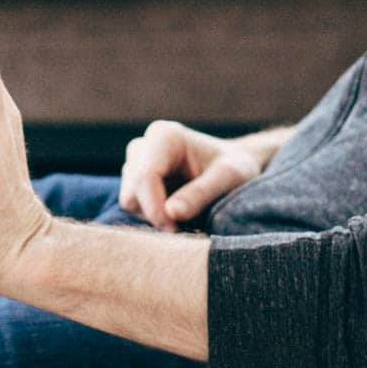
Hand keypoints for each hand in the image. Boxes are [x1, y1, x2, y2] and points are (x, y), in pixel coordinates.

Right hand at [119, 120, 266, 230]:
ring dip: (154, 215)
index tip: (175, 230)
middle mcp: (144, 146)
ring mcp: (137, 163)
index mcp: (165, 137)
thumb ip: (201, 193)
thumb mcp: (229, 177)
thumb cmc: (236, 166)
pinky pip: (135, 206)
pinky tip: (177, 212)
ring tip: (186, 215)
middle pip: (132, 191)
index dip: (155, 208)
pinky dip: (154, 215)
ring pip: (130, 200)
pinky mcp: (136, 180)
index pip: (144, 177)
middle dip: (154, 214)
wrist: (236, 163)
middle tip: (182, 229)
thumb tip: (171, 213)